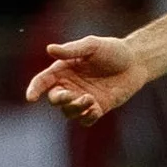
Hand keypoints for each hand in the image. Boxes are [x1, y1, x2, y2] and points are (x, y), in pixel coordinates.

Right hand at [24, 35, 148, 125]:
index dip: (35, 89)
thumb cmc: (113, 50)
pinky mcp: (97, 108)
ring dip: (75, 109)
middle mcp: (70, 85)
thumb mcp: (92, 46)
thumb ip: (71, 50)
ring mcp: (83, 98)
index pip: (43, 81)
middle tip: (72, 95)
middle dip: (60, 100)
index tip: (31, 98)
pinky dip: (87, 117)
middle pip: (55, 99)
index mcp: (64, 69)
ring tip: (89, 99)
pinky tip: (94, 110)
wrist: (136, 62)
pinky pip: (85, 120)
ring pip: (69, 112)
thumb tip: (50, 49)